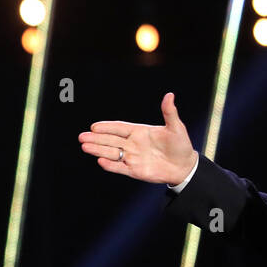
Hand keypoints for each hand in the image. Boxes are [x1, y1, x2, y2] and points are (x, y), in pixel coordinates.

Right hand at [79, 92, 198, 184]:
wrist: (185, 166)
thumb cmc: (181, 145)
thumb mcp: (176, 127)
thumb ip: (169, 112)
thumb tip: (169, 95)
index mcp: (139, 132)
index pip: (119, 128)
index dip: (107, 127)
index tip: (94, 126)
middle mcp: (132, 144)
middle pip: (111, 140)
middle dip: (96, 138)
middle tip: (82, 136)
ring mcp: (132, 158)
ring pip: (111, 153)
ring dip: (98, 150)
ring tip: (85, 146)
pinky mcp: (134, 171)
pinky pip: (119, 168)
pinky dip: (110, 165)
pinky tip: (100, 161)